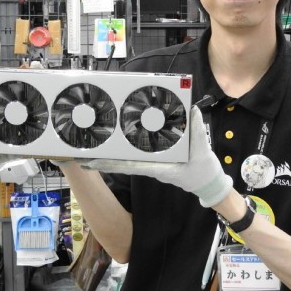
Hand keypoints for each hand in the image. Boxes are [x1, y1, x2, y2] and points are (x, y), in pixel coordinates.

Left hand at [82, 105, 232, 206]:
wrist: (208, 181)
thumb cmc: (202, 169)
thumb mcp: (201, 148)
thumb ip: (195, 128)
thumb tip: (191, 109)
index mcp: (158, 167)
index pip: (129, 165)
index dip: (109, 163)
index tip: (91, 162)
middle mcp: (150, 165)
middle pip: (122, 162)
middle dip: (103, 159)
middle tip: (82, 156)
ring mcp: (152, 162)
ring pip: (126, 159)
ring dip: (110, 155)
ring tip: (91, 150)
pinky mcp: (156, 158)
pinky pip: (137, 154)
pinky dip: (124, 150)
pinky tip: (114, 144)